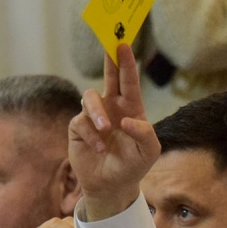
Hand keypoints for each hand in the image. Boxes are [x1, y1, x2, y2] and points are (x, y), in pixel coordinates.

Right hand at [69, 43, 160, 219]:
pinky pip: (81, 122)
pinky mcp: (78, 128)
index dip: (126, 62)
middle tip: (110, 41)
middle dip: (109, 59)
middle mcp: (112, 107)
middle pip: (109, 76)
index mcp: (131, 108)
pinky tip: (98, 147)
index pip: (129, 81)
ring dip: (98, 112)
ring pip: (90, 97)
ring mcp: (94, 116)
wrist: (112, 186)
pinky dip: (91, 134)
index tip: (124, 43)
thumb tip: (127, 120)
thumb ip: (144, 134)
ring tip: (106, 129)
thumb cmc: (133, 165)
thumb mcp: (148, 151)